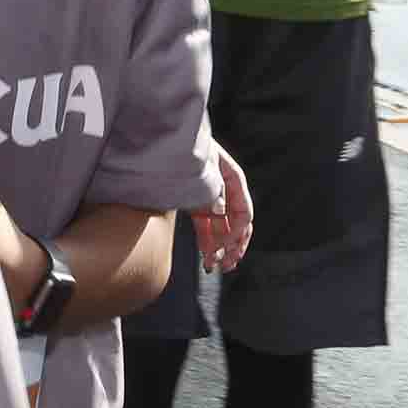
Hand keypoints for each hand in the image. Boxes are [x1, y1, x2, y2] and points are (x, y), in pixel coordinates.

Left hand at [194, 145, 255, 273]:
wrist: (165, 140)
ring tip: (214, 266)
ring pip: (222, 227)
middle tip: (226, 265)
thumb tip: (220, 212)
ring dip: (220, 248)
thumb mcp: (201, 167)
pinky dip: (207, 241)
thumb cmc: (185, 149)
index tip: (225, 248)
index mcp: (234, 178)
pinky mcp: (198, 202)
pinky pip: (207, 225)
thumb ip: (212, 190)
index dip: (236, 232)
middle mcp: (227, 189)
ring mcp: (213, 196)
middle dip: (232, 246)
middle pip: (237, 223)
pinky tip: (206, 256)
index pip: (243, 212)